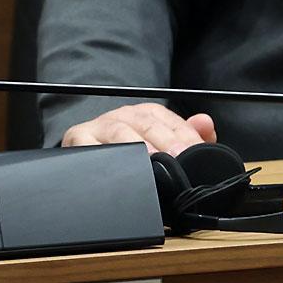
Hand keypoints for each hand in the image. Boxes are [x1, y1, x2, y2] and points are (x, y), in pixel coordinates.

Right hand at [61, 102, 215, 154]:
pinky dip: (103, 157)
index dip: (186, 137)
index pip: (172, 121)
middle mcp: (125, 115)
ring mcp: (100, 126)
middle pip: (147, 126)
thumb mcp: (161, 143)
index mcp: (148, 114)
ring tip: (151, 162)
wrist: (86, 152)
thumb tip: (205, 122)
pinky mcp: (77, 139)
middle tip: (177, 158)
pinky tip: (117, 168)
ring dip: (136, 147)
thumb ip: (188, 136)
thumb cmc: (128, 150)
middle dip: (164, 143)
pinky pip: (90, 148)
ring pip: (120, 133)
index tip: (195, 152)